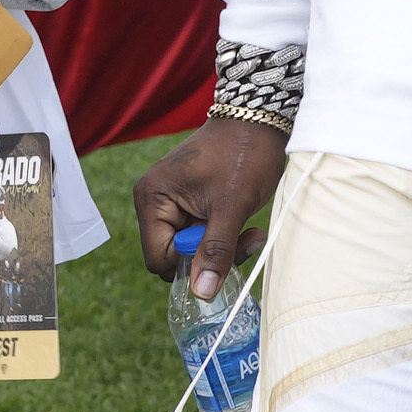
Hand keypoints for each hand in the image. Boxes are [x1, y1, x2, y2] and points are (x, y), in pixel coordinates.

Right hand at [134, 114, 289, 288]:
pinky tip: (246, 223)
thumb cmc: (243, 154)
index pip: (158, 259)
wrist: (260, 119)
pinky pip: (201, 231)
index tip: (224, 255)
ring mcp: (171, 199)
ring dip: (223, 245)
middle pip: (175, 254)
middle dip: (212, 254)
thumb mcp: (232, 207)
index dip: (190, 266)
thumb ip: (215, 251)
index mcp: (152, 199)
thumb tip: (201, 293)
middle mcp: (154, 200)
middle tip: (246, 240)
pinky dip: (223, 233)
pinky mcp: (189, 199)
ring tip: (251, 230)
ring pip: (192, 245)